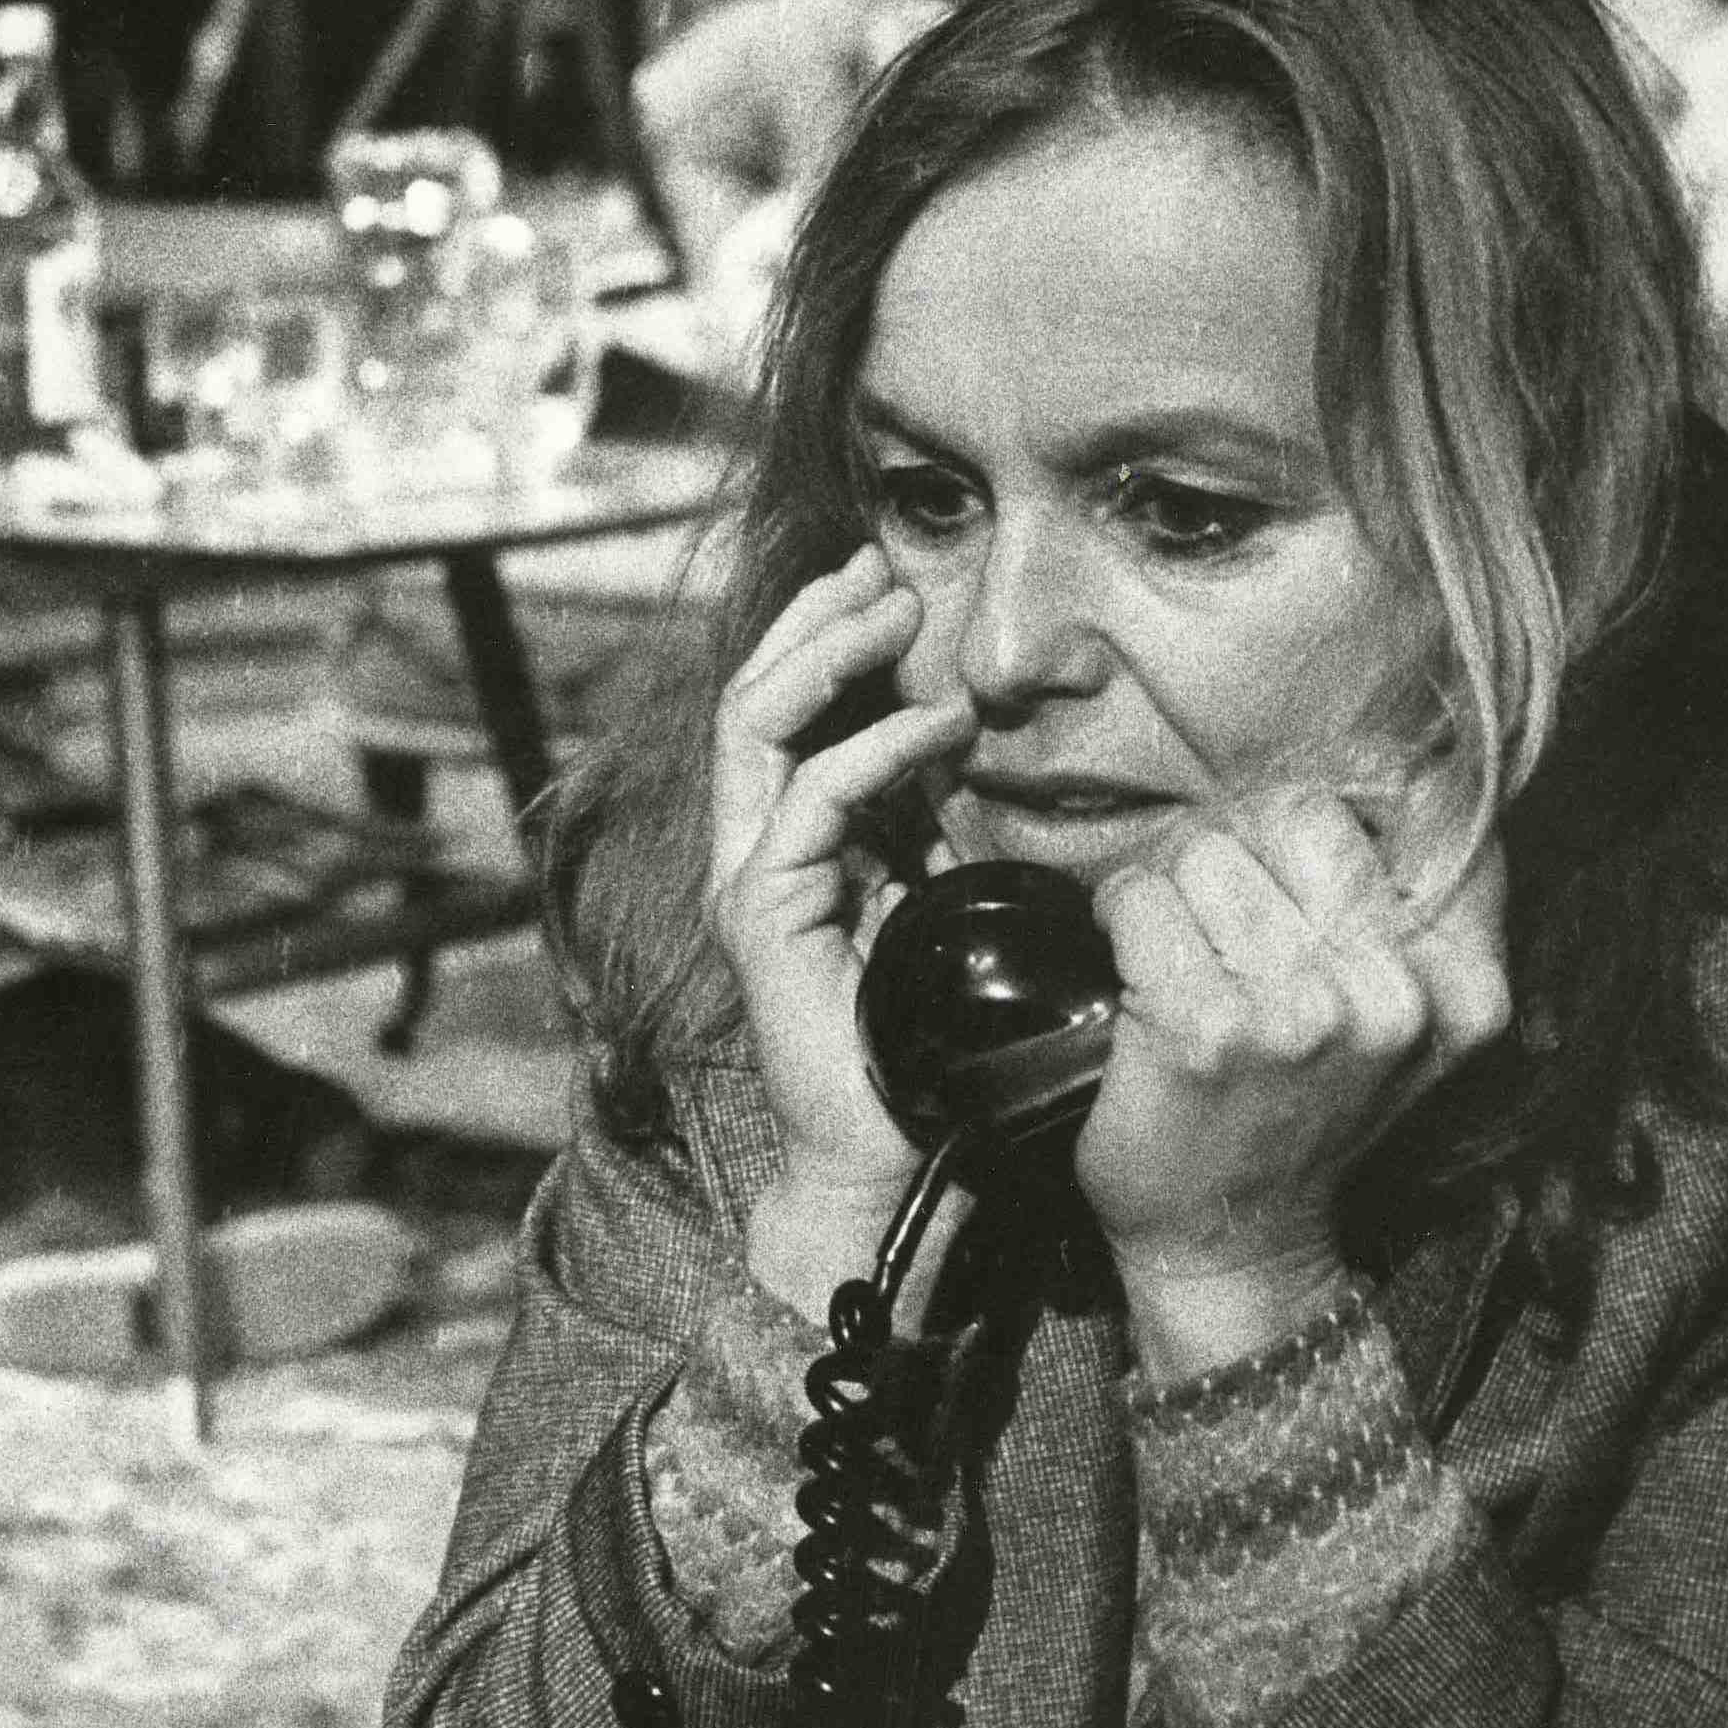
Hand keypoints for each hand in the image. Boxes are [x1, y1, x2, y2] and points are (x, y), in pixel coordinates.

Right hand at [705, 542, 974, 1297]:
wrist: (886, 1156)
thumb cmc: (922, 1048)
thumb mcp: (944, 910)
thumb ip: (937, 836)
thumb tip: (976, 762)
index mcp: (793, 848)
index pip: (787, 714)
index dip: (829, 640)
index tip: (894, 588)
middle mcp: (755, 856)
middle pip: (756, 698)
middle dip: (817, 622)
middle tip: (883, 571)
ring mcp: (751, 884)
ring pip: (758, 727)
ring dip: (829, 656)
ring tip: (894, 614)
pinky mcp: (766, 918)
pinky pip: (812, 803)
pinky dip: (875, 751)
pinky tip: (937, 728)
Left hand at [1071, 788, 1509, 1375]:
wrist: (1231, 1241)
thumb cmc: (1301, 1117)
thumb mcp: (1406, 1021)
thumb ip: (1418, 910)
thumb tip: (1386, 773)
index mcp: (1465, 985)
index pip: (1423, 812)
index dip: (1338, 816)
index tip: (1297, 864)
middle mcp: (1394, 997)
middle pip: (1300, 813)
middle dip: (1242, 842)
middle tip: (1218, 904)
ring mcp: (1300, 1014)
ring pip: (1210, 851)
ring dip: (1174, 885)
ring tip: (1180, 951)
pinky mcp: (1205, 1028)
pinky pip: (1141, 900)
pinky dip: (1121, 918)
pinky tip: (1134, 970)